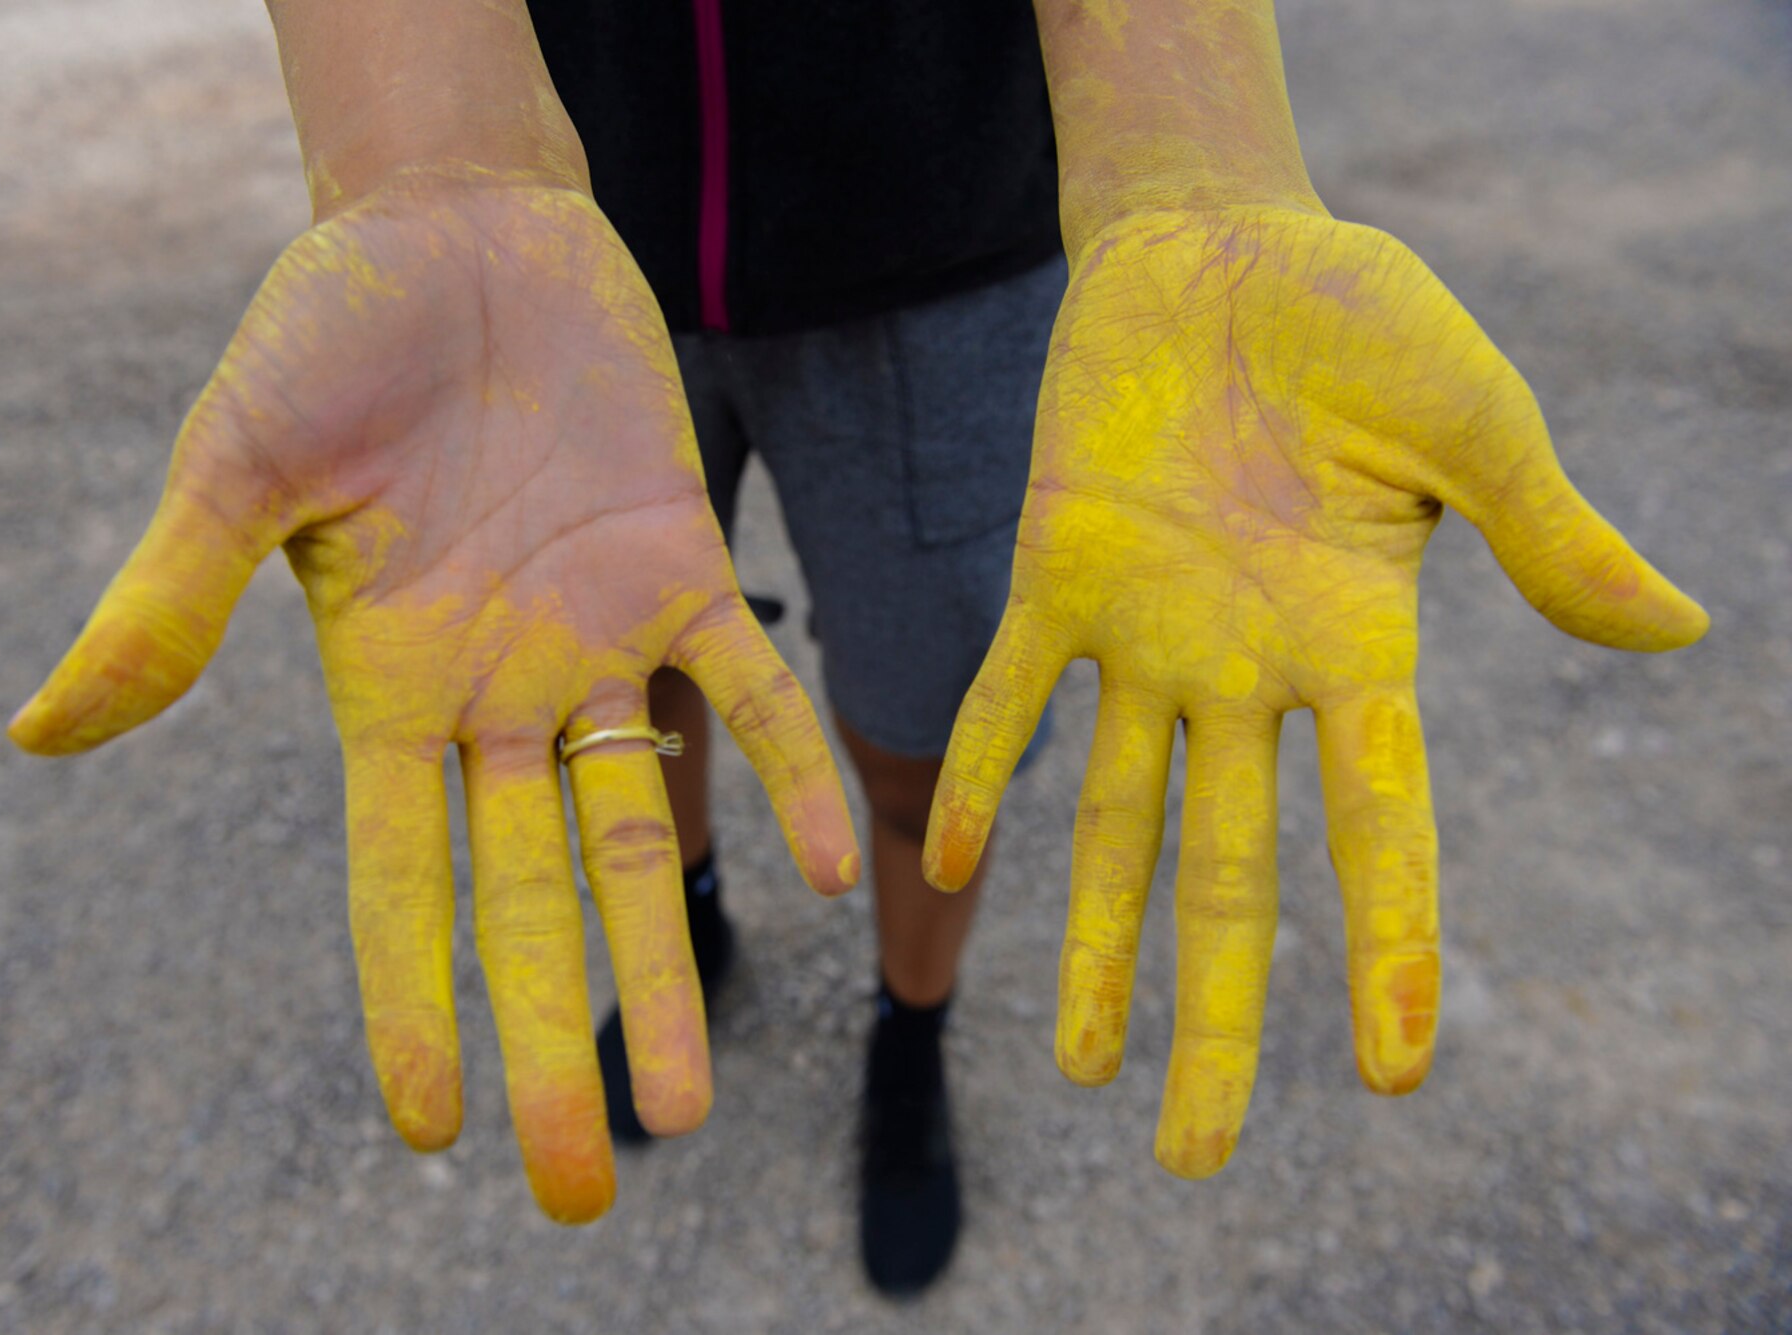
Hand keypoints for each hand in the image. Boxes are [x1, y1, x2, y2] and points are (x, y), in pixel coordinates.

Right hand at [9, 167, 859, 1221]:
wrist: (455, 226)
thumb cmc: (328, 333)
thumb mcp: (236, 466)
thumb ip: (165, 601)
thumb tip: (37, 739)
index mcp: (386, 691)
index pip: (398, 882)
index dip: (412, 1004)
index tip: (433, 1129)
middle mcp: (496, 693)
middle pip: (530, 895)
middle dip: (555, 1032)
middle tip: (587, 1182)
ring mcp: (592, 639)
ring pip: (642, 828)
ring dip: (668, 957)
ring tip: (687, 1101)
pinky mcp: (677, 563)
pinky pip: (742, 687)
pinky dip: (784, 770)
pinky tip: (833, 872)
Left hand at [926, 206, 1706, 1177]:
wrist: (1217, 240)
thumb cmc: (1360, 317)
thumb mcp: (1470, 421)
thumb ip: (1543, 535)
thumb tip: (1681, 628)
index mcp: (1356, 647)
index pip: (1380, 829)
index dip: (1392, 949)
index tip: (1398, 1075)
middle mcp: (1245, 670)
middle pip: (1231, 875)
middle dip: (1215, 1014)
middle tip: (1191, 1157)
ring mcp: (1143, 633)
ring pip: (1112, 821)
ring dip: (1091, 944)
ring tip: (1072, 1067)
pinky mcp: (1053, 573)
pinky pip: (1005, 698)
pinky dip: (978, 776)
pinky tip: (948, 870)